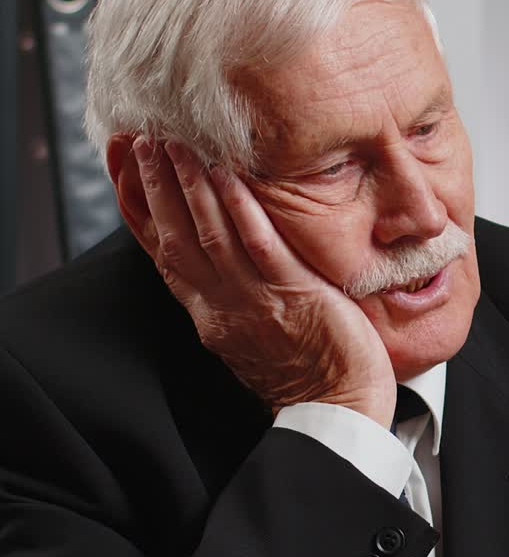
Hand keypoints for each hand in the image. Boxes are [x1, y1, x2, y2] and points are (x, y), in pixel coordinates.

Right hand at [133, 139, 395, 424]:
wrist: (336, 415)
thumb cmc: (307, 378)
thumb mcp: (250, 339)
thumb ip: (232, 299)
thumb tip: (223, 262)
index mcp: (210, 316)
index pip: (164, 254)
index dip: (140, 210)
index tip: (124, 171)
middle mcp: (222, 306)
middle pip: (175, 238)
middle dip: (154, 186)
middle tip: (140, 141)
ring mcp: (255, 300)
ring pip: (209, 236)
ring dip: (187, 187)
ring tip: (173, 144)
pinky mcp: (293, 295)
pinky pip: (259, 246)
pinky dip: (239, 210)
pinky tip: (225, 176)